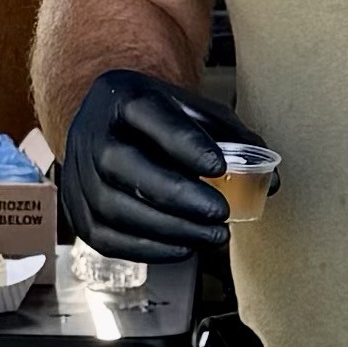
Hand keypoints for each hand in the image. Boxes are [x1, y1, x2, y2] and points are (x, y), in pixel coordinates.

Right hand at [60, 66, 247, 263]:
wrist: (107, 127)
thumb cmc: (160, 122)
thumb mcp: (194, 113)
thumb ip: (235, 141)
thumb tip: (270, 182)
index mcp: (124, 97)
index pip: (149, 115)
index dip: (184, 143)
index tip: (220, 168)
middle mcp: (91, 133)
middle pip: (121, 164)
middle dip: (175, 194)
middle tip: (220, 214)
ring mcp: (77, 174)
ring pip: (113, 207)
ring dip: (168, 228)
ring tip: (212, 236)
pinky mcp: (77, 211)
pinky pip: (106, 238)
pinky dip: (148, 249)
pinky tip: (183, 248)